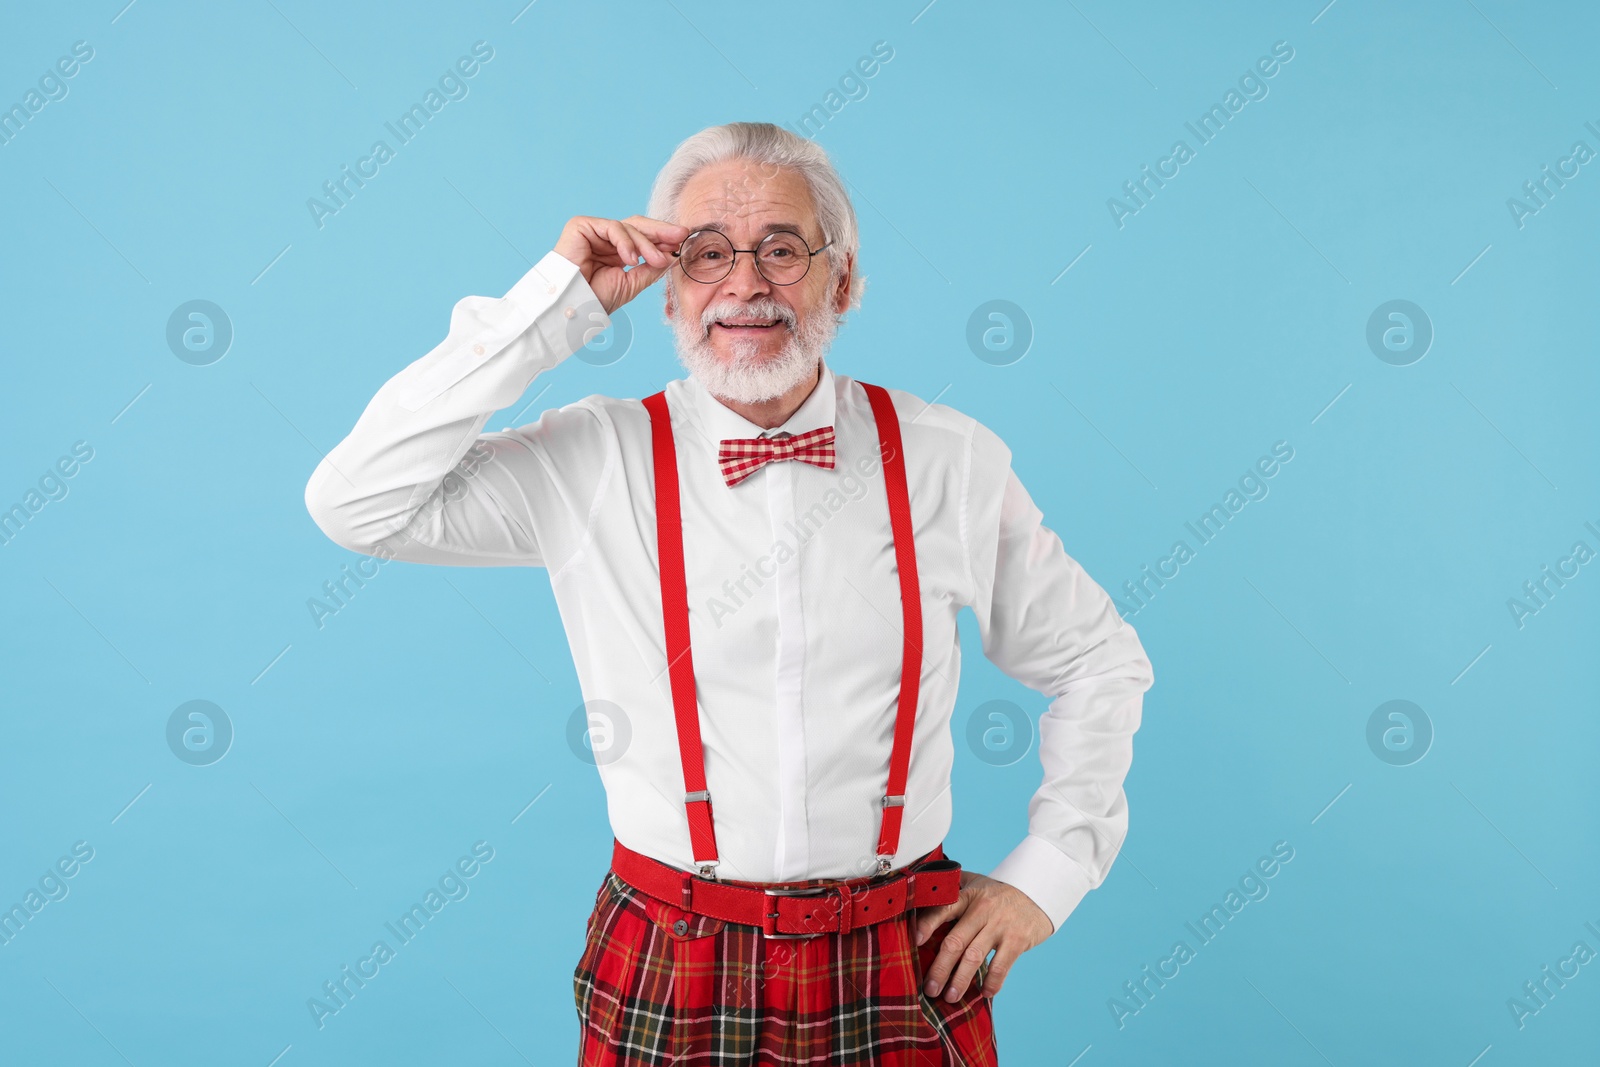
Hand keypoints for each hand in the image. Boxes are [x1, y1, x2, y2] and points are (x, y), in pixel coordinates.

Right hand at [553, 215, 689, 314]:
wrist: (573, 306)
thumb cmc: (596, 298)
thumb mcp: (633, 282)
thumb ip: (651, 267)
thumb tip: (674, 255)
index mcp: (616, 251)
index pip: (642, 237)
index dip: (662, 238)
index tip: (683, 240)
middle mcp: (605, 239)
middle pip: (637, 226)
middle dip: (661, 231)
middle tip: (681, 235)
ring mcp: (593, 231)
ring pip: (629, 227)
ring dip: (647, 244)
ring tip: (657, 260)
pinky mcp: (581, 226)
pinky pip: (613, 227)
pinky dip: (626, 242)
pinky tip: (631, 259)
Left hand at [913, 870, 1053, 1000]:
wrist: (1038, 892)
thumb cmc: (998, 892)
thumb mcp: (975, 883)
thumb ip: (952, 889)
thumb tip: (922, 898)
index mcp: (967, 895)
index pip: (944, 908)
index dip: (928, 924)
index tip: (916, 941)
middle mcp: (982, 909)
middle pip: (955, 941)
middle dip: (940, 968)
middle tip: (930, 988)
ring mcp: (1000, 925)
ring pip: (974, 957)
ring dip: (961, 980)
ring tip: (951, 997)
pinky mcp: (1017, 940)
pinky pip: (1000, 966)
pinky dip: (992, 982)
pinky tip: (985, 993)